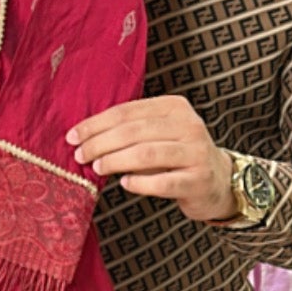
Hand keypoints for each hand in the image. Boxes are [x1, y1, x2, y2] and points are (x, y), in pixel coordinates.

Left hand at [67, 96, 235, 223]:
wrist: (218, 181)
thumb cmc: (177, 156)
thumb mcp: (158, 134)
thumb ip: (129, 131)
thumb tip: (83, 138)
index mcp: (174, 107)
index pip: (127, 112)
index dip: (96, 124)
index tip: (73, 136)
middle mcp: (188, 125)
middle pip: (134, 131)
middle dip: (101, 143)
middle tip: (80, 155)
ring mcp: (196, 153)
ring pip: (147, 154)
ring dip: (116, 160)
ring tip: (97, 168)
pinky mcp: (198, 180)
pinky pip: (164, 182)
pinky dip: (140, 183)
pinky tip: (125, 183)